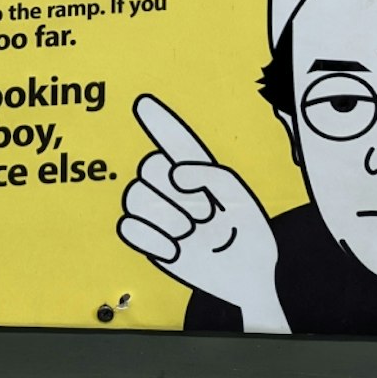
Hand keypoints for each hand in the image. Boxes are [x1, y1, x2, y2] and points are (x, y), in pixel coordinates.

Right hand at [114, 96, 282, 331]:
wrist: (246, 274)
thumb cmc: (247, 231)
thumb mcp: (237, 196)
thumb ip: (207, 174)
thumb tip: (174, 174)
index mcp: (199, 169)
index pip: (174, 140)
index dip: (158, 122)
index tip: (143, 103)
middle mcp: (174, 187)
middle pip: (148, 168)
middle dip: (176, 192)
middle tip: (206, 214)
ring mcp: (160, 213)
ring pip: (135, 197)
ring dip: (167, 217)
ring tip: (193, 231)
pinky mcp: (150, 239)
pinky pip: (129, 228)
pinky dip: (152, 239)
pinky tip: (176, 248)